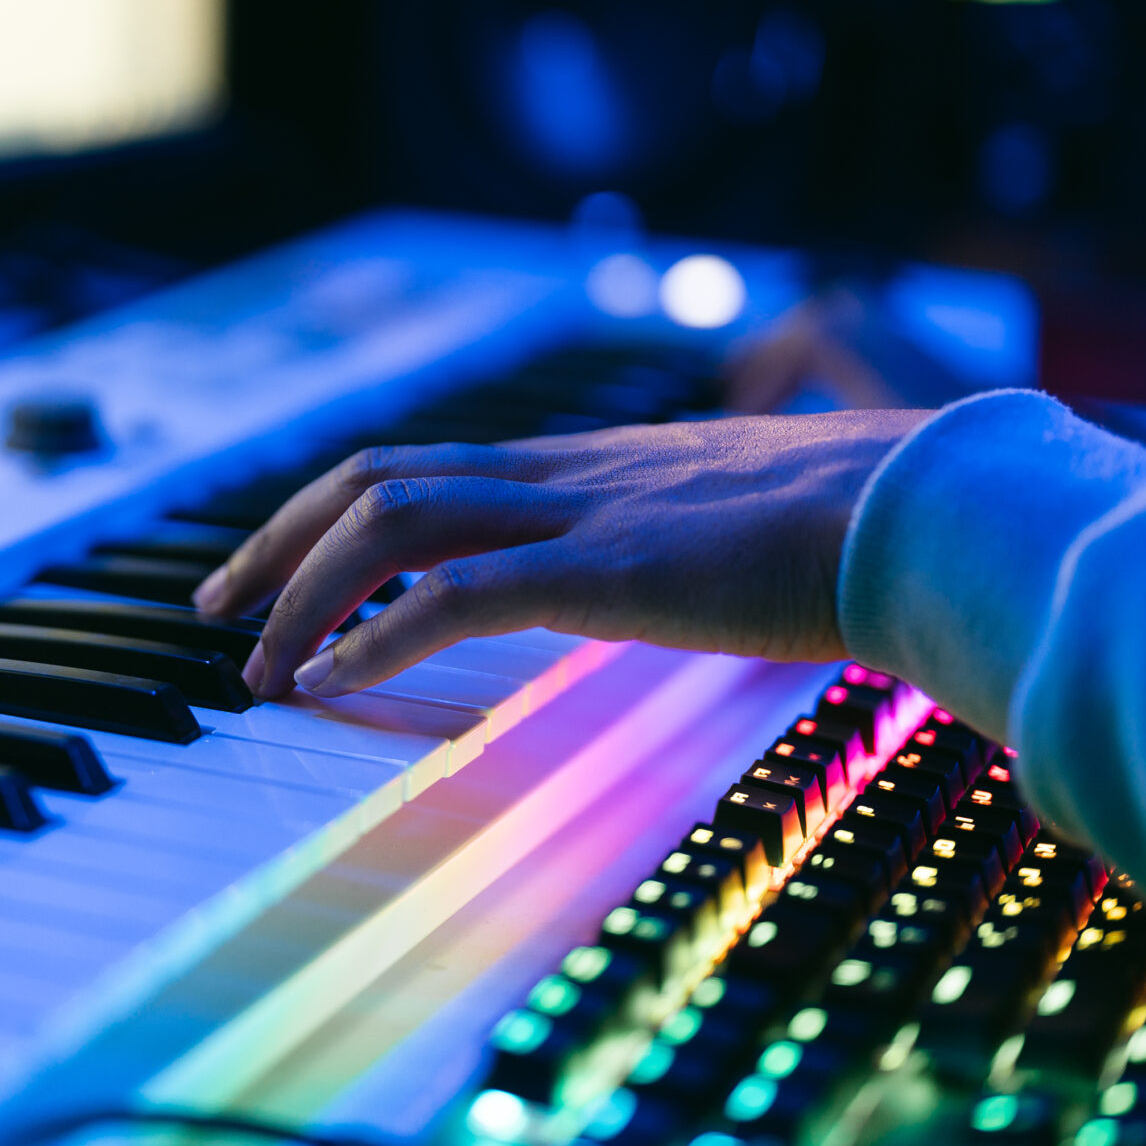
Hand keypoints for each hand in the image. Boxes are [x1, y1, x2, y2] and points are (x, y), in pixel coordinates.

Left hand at [190, 410, 930, 699]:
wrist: (927, 507)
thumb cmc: (859, 525)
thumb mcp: (741, 525)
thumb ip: (687, 541)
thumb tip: (685, 573)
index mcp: (593, 463)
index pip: (428, 466)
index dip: (336, 510)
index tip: (283, 567)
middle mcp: (567, 472)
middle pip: (376, 477)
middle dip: (279, 539)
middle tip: (219, 607)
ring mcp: (580, 511)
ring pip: (390, 522)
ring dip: (302, 591)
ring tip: (255, 663)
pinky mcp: (601, 567)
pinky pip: (451, 595)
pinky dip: (371, 636)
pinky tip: (327, 681)